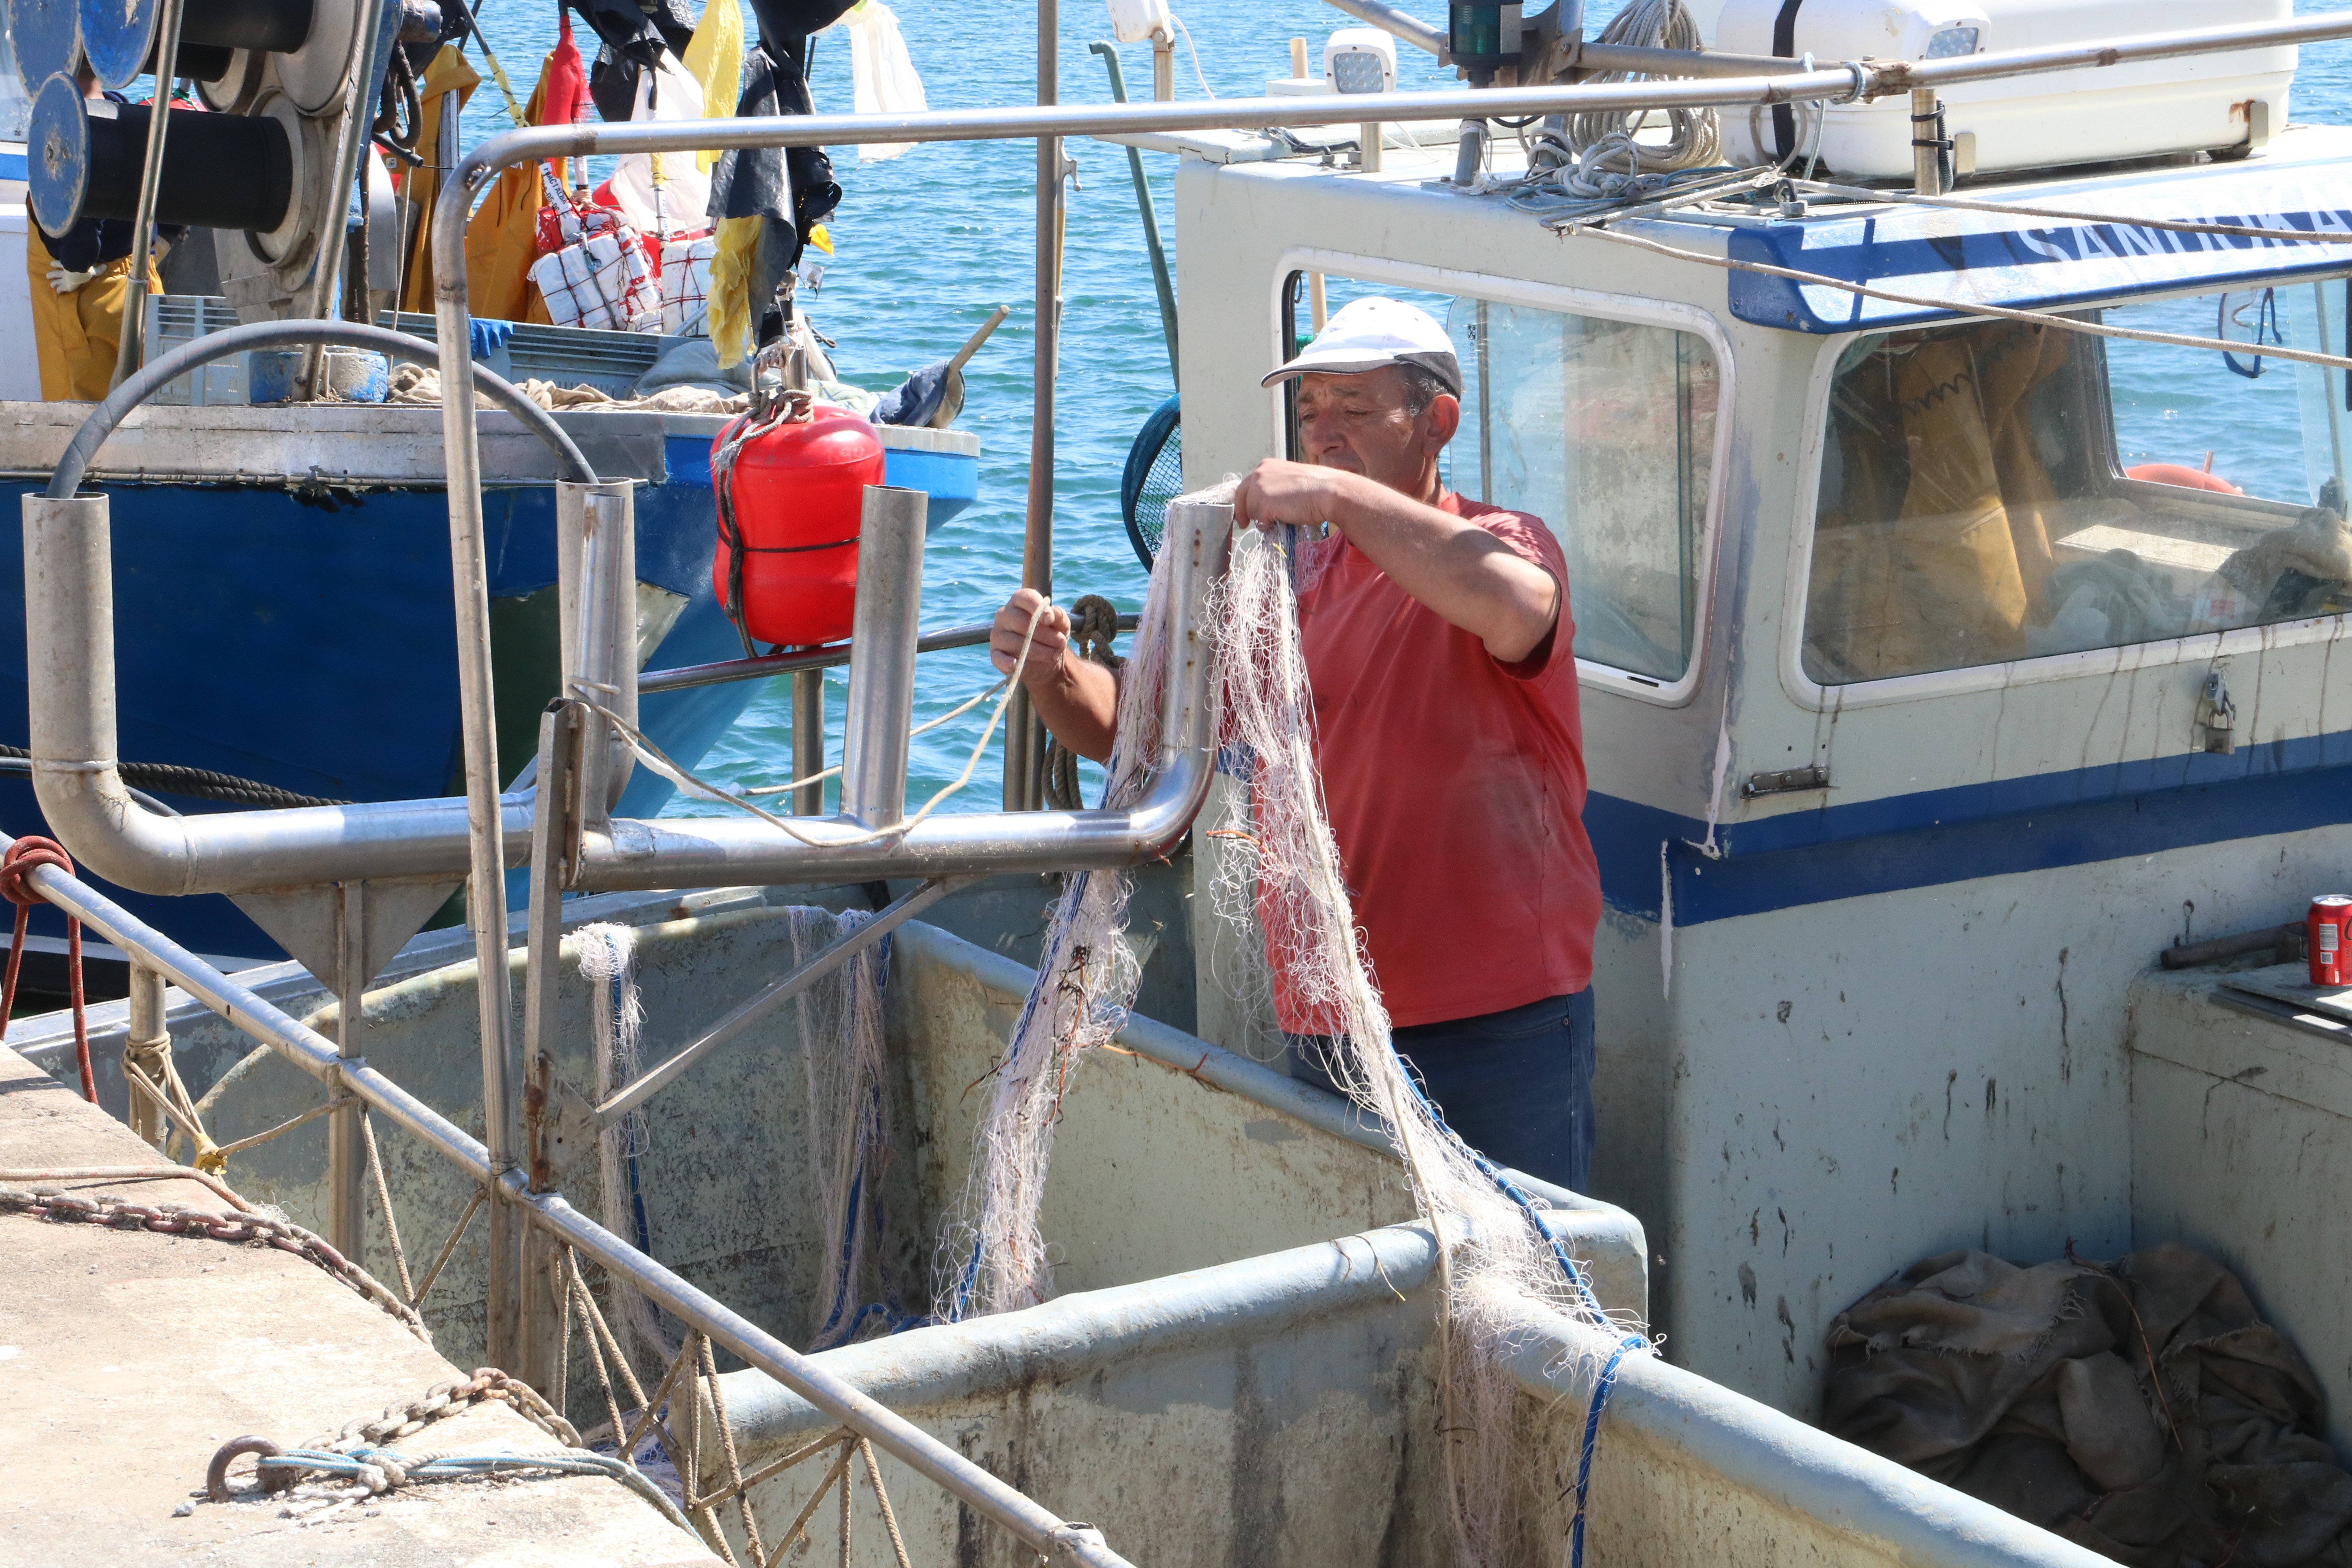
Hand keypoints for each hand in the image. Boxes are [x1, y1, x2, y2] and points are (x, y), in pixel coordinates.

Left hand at [46, 263, 95, 293]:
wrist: (78, 273)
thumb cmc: (85, 270)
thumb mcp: (93, 269)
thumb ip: (98, 269)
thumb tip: (106, 266)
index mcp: (69, 267)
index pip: (61, 264)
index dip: (57, 264)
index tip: (52, 264)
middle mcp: (65, 273)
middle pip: (57, 273)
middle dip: (52, 275)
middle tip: (48, 276)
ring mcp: (64, 280)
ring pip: (56, 281)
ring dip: (54, 282)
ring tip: (51, 285)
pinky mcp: (65, 286)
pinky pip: (60, 289)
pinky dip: (59, 291)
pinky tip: (58, 292)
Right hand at [989, 588, 1071, 686]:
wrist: (1046, 660)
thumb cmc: (1051, 635)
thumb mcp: (1061, 626)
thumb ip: (1060, 617)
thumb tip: (1053, 614)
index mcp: (1019, 602)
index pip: (1024, 597)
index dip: (1037, 607)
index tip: (1050, 619)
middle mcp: (1004, 615)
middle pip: (1021, 622)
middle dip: (1044, 634)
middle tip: (1061, 643)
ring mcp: (998, 635)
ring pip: (1015, 642)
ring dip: (1038, 651)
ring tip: (1054, 655)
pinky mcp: (995, 654)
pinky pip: (998, 658)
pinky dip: (1007, 662)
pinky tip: (1016, 664)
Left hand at [1232, 458, 1351, 532]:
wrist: (1329, 492)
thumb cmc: (1317, 487)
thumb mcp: (1290, 480)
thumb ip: (1276, 487)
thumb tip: (1268, 503)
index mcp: (1266, 465)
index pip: (1247, 485)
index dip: (1243, 500)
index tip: (1242, 512)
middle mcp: (1259, 473)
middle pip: (1242, 497)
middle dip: (1242, 512)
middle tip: (1242, 524)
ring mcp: (1259, 488)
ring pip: (1251, 511)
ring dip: (1262, 519)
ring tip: (1282, 517)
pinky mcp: (1262, 504)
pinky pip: (1259, 522)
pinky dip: (1269, 525)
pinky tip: (1284, 520)